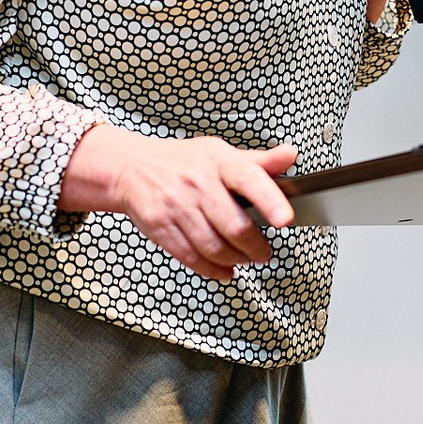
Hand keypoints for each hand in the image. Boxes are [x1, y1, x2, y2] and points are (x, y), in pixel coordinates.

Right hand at [58, 125, 297, 281]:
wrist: (134, 169)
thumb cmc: (183, 162)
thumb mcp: (220, 153)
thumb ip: (258, 161)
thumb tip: (289, 156)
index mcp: (218, 161)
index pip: (249, 178)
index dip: (270, 200)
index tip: (286, 219)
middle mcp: (197, 182)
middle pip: (233, 225)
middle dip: (255, 247)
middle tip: (264, 253)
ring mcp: (176, 206)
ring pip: (213, 246)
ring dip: (236, 260)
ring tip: (245, 259)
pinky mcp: (160, 227)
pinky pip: (191, 258)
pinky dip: (213, 270)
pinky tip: (223, 268)